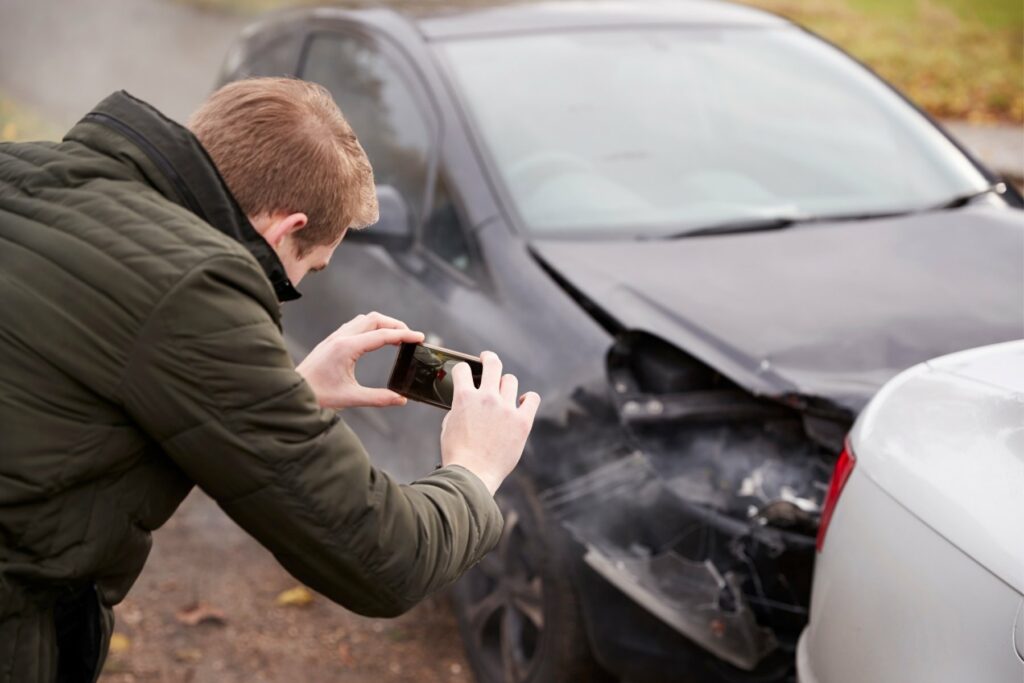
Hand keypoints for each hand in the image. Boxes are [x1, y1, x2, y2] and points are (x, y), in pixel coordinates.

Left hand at [296, 312, 423, 408]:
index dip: (404, 335)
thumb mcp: (350, 398)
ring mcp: (335, 337)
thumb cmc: (317, 395)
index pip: (382, 335)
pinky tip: (376, 340)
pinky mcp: (331, 341)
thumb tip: (401, 399)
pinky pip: (355, 325)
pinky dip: (371, 327)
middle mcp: (341, 338)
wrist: (290, 391)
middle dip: (395, 325)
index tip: (420, 337)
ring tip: (396, 337)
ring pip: (364, 320)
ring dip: (383, 324)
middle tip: (410, 337)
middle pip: (374, 319)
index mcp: (347, 348)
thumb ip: (378, 398)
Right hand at [440, 351, 540, 494]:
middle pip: (493, 364)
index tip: (466, 372)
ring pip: (510, 380)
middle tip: (488, 359)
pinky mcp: (522, 422)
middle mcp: (487, 398)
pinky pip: (532, 399)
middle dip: (489, 359)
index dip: (463, 369)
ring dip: (505, 384)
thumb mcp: (448, 425)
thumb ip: (459, 408)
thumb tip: (466, 401)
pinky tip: (523, 403)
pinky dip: (528, 399)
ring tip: (503, 392)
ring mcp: (506, 409)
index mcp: (464, 397)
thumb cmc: (457, 454)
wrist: (472, 476)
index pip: (463, 369)